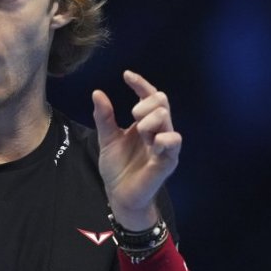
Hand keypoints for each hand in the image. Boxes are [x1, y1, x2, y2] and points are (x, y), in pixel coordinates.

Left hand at [92, 70, 181, 229]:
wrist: (120, 195)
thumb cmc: (117, 168)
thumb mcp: (107, 139)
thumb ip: (104, 117)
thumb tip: (97, 92)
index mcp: (145, 124)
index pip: (150, 96)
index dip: (140, 83)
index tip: (126, 75)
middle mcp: (158, 131)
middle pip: (161, 101)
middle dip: (145, 103)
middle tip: (133, 115)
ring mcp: (164, 145)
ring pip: (166, 117)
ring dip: (150, 119)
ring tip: (140, 132)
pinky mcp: (168, 161)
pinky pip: (173, 141)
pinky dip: (163, 138)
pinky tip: (152, 142)